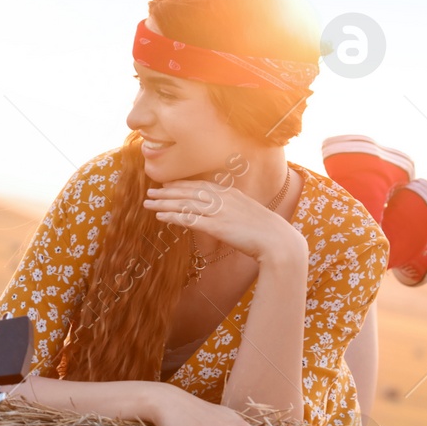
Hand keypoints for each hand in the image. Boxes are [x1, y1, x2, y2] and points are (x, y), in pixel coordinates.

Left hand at [143, 176, 305, 264]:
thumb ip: (230, 208)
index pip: (200, 185)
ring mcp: (219, 212)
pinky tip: (160, 217)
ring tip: (148, 203)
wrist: (278, 241)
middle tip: (150, 192)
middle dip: (167, 191)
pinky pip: (189, 219)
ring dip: (164, 203)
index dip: (181, 184)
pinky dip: (173, 217)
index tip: (166, 184)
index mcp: (230, 193)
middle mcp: (223, 199)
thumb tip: (217, 213)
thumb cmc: (265, 231)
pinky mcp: (217, 227)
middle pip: (188, 192)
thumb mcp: (246, 213)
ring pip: (184, 203)